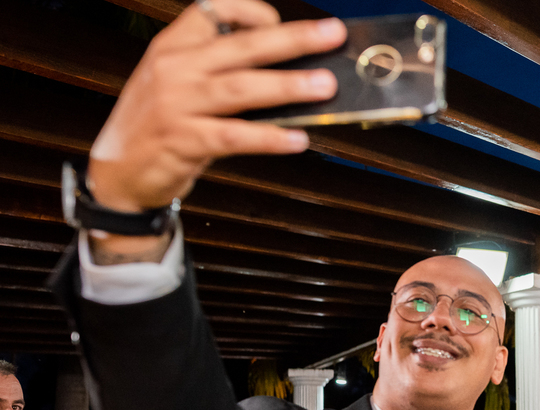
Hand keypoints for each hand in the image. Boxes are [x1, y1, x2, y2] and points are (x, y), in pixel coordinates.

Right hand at [88, 0, 345, 213]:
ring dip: (287, 85)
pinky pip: (234, 136)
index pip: (213, 8)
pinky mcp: (182, 140)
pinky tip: (297, 139)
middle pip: (241, 45)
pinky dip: (269, 137)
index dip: (251, 10)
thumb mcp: (178, 83)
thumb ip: (221, 70)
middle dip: (292, 39)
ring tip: (324, 86)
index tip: (279, 21)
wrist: (117, 172)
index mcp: (173, 46)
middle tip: (330, 35)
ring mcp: (176, 104)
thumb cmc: (159, 124)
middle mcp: (173, 68)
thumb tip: (289, 68)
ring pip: (241, 88)